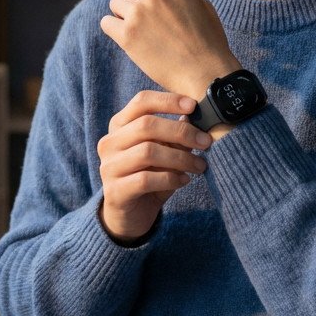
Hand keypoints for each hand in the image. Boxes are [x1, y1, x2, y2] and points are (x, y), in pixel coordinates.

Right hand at [97, 90, 210, 242]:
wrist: (130, 215)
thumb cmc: (150, 175)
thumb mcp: (164, 152)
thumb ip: (174, 135)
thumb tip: (193, 116)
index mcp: (120, 125)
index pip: (141, 102)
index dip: (168, 100)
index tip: (194, 106)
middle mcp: (110, 142)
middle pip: (146, 125)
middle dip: (181, 132)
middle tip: (206, 142)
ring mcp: (109, 166)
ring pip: (148, 152)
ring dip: (181, 158)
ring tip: (200, 165)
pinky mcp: (114, 191)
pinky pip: (146, 179)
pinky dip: (171, 178)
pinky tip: (184, 181)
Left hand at [100, 0, 239, 97]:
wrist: (206, 74)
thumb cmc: (208, 41)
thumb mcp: (201, 3)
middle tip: (147, 16)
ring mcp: (139, 12)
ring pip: (115, 3)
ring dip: (124, 14)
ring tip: (142, 30)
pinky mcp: (127, 35)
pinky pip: (106, 22)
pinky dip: (115, 30)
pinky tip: (131, 39)